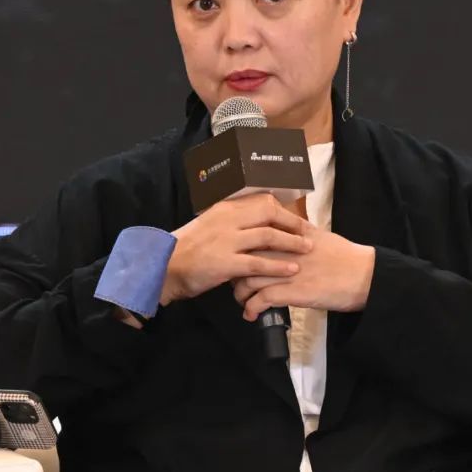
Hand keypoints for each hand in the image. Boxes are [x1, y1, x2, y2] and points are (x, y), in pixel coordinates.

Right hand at [160, 192, 312, 303]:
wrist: (163, 267)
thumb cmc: (186, 250)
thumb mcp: (209, 226)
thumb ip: (230, 223)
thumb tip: (252, 223)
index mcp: (224, 209)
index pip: (261, 201)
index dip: (282, 210)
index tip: (295, 219)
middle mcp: (228, 220)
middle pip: (269, 213)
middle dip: (291, 222)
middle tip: (307, 232)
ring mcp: (227, 241)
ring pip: (268, 236)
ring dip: (291, 243)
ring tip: (307, 249)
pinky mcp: (226, 263)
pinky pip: (259, 263)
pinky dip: (278, 266)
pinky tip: (292, 270)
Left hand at [232, 222, 374, 319]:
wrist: (364, 275)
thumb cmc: (345, 257)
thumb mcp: (319, 236)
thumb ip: (299, 232)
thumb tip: (287, 228)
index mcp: (289, 234)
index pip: (253, 236)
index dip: (241, 250)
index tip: (238, 260)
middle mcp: (284, 250)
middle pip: (244, 257)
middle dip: (234, 272)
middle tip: (235, 283)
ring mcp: (286, 271)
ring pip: (247, 279)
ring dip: (239, 294)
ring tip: (242, 302)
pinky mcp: (292, 292)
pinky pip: (260, 299)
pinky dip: (251, 309)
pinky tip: (251, 315)